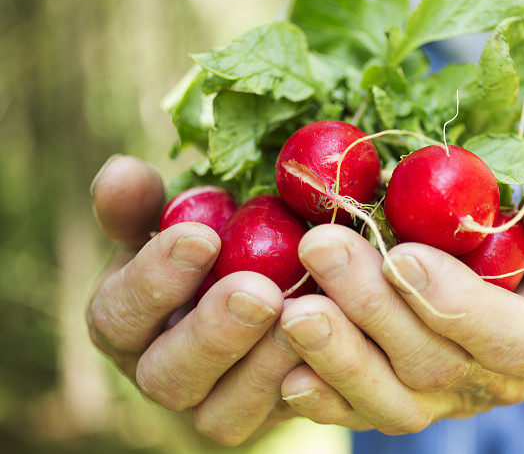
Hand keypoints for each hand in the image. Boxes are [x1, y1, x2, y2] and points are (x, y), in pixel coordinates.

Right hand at [86, 155, 301, 445]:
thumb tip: (121, 171)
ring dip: (266, 364)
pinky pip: (284, 417)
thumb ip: (144, 203)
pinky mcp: (264, 418)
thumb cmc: (209, 252)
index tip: (202, 238)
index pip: (119, 313)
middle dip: (215, 333)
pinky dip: (312, 386)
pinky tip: (338, 343)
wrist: (259, 300)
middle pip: (168, 375)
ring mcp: (213, 407)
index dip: (155, 280)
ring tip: (304, 314)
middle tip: (260, 292)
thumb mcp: (175, 223)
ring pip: (224, 413)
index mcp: (125, 323)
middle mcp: (161, 374)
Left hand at [277, 191, 523, 433]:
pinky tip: (286, 369)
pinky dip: (324, 398)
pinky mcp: (405, 405)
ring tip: (292, 310)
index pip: (504, 335)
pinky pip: (363, 415)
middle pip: (431, 361)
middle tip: (319, 247)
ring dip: (338, 357)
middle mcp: (495, 382)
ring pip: (392, 400)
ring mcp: (446, 403)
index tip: (400, 254)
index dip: (451, 301)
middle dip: (371, 306)